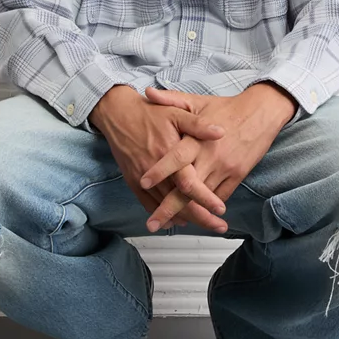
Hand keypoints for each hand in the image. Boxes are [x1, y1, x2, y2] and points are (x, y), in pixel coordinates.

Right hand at [92, 86, 230, 231]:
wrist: (118, 114)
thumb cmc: (149, 113)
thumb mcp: (176, 113)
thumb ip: (198, 125)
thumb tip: (221, 132)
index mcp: (169, 154)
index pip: (190, 184)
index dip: (206, 199)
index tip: (221, 209)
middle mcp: (155, 171)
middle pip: (180, 202)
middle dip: (201, 217)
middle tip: (219, 226)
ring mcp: (142, 178)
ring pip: (166, 206)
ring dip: (186, 218)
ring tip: (205, 225)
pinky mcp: (133, 181)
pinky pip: (149, 204)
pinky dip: (163, 214)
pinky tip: (177, 220)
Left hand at [139, 87, 286, 231]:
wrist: (261, 113)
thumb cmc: (226, 107)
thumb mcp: (197, 101)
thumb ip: (170, 99)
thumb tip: (147, 92)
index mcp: (198, 138)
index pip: (176, 157)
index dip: (160, 170)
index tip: (143, 182)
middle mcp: (211, 156)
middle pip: (187, 188)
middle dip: (169, 208)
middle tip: (152, 224)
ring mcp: (225, 169)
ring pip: (203, 198)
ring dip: (187, 214)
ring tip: (169, 227)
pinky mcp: (237, 176)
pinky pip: (220, 197)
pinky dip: (206, 208)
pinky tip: (194, 218)